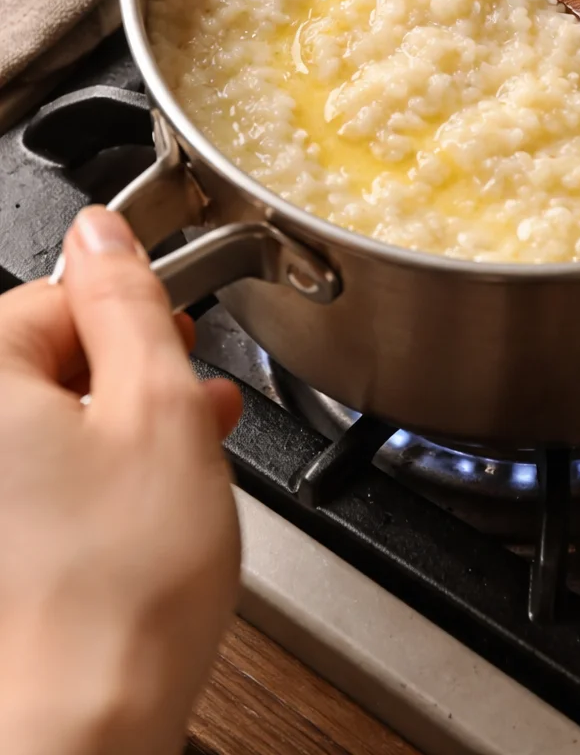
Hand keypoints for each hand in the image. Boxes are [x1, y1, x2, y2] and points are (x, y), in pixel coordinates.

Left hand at [0, 207, 242, 754]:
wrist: (78, 732)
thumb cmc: (115, 591)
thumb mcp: (158, 405)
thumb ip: (130, 300)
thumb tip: (104, 232)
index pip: (56, 295)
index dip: (134, 320)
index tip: (177, 352)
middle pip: (48, 363)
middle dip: (129, 380)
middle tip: (191, 413)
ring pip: (46, 429)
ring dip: (116, 433)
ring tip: (183, 470)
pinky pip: (31, 488)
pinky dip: (85, 488)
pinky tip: (142, 515)